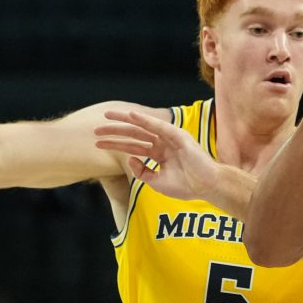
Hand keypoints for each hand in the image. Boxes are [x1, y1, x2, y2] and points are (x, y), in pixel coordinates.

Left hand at [95, 109, 222, 201]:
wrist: (207, 187)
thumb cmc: (187, 186)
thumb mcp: (157, 182)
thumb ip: (142, 172)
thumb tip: (130, 159)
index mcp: (159, 153)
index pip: (133, 145)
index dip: (115, 143)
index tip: (98, 142)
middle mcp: (163, 143)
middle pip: (134, 134)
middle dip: (115, 131)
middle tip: (95, 130)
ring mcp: (170, 138)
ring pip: (143, 127)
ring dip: (124, 121)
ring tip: (107, 117)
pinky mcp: (178, 136)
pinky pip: (159, 126)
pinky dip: (145, 120)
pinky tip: (131, 115)